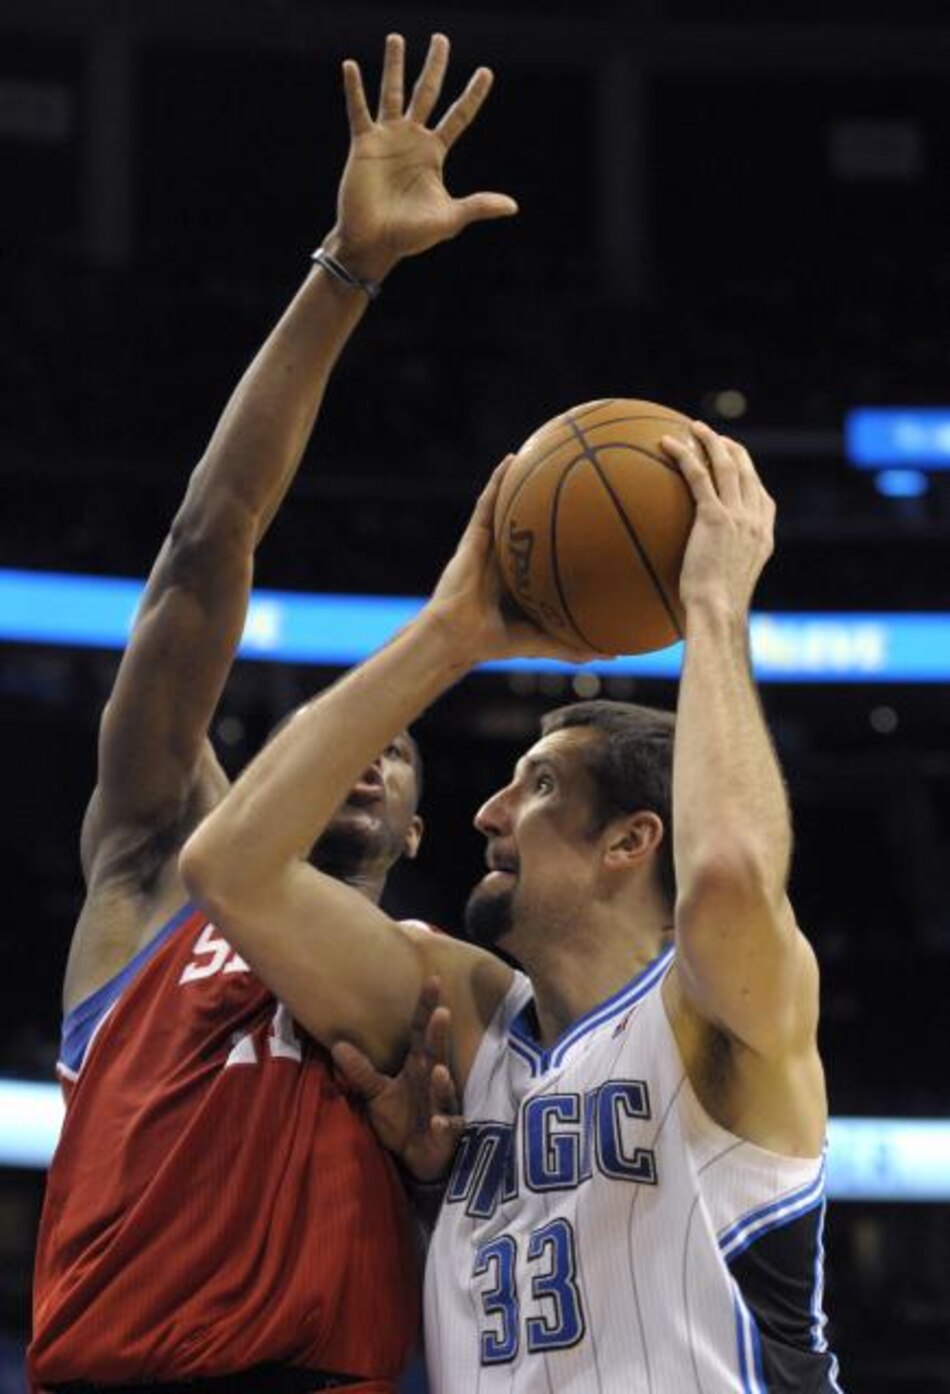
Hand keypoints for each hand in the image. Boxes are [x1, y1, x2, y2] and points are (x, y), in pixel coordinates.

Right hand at [326, 33, 517, 281]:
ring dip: (394, 66)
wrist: (374, 243)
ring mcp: (387, 139)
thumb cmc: (411, 235)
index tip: (486, 72)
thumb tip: (513, 206)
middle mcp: (412, 140)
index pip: (458, 116)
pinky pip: (358, 111)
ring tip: (396, 38)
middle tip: (441, 39)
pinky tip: (350, 65)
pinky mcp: (364, 145)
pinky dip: (354, 89)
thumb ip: (478, 205)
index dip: (472, 95)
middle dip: (435, 66)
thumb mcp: (449, 218)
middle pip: (427, 93)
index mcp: (434, 153)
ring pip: (392, 93)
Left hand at [331, 976, 463, 1181]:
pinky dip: (444, 1124)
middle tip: (442, 1012)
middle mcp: (432, 1080)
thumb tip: (337, 1044)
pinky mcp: (448, 1132)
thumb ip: (361, 1071)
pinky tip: (438, 1122)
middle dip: (440, 1035)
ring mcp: (442, 1105)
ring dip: (442, 1082)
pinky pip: (448, 1126)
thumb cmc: (402, 1119)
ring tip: (439, 1070)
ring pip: (444, 1090)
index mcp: (417, 1066)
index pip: (421, 1032)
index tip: (432, 979)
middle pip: (436, 1053)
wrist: (418, 1158)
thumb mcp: (377, 1094)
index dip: (426, 1007)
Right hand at [425, 458, 600, 667]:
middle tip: (583, 478)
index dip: (571, 534)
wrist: (459, 636)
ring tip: (547, 451)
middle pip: (534, 521)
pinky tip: (511, 458)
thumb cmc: (494, 641)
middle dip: (554, 500)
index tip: (599, 519)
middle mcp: (509, 556)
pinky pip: (487, 502)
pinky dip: (497, 480)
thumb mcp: (543, 641)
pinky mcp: (474, 537)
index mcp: (524, 578)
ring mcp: (490, 544)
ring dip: (524, 479)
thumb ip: (574, 645)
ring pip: (510, 506)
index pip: (550, 551)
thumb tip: (615, 656)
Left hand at [661, 421, 774, 616]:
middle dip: (731, 449)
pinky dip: (684, 455)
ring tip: (693, 428)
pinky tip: (667, 444)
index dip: (748, 473)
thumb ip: (721, 570)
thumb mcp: (728, 587)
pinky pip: (699, 476)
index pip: (761, 496)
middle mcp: (756, 520)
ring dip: (710, 441)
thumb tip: (700, 576)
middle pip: (747, 472)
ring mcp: (739, 516)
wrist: (719, 612)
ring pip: (727, 465)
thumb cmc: (716, 610)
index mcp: (763, 536)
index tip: (734, 462)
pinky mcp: (716, 517)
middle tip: (712, 437)